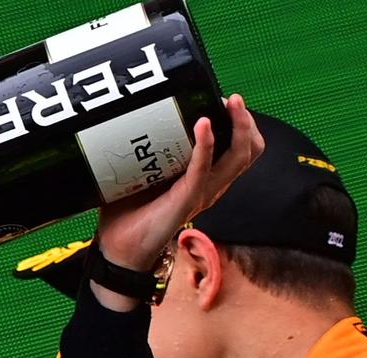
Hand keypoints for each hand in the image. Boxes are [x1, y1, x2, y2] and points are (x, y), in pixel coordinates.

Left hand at [96, 94, 263, 272]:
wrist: (118, 250)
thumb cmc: (129, 213)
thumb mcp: (142, 172)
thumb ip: (145, 147)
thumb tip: (128, 114)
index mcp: (204, 178)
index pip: (239, 149)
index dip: (240, 123)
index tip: (224, 98)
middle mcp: (210, 186)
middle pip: (248, 151)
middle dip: (246, 121)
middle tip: (232, 100)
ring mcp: (201, 194)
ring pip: (238, 158)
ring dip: (237, 127)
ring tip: (229, 104)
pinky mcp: (186, 200)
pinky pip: (203, 170)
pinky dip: (205, 145)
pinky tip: (203, 124)